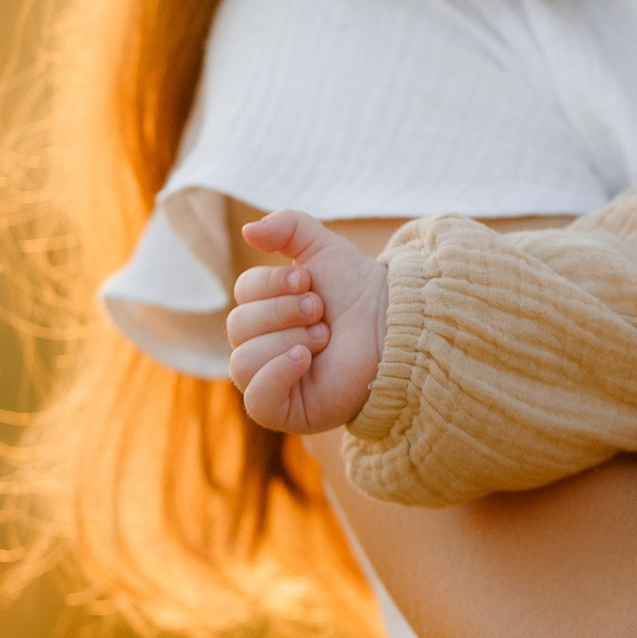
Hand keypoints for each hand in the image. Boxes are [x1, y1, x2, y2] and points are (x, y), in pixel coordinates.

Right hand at [227, 209, 391, 435]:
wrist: (398, 328)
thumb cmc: (360, 294)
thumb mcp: (327, 250)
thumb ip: (289, 227)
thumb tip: (248, 229)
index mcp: (263, 310)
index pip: (244, 291)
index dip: (274, 282)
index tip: (309, 281)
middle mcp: (260, 345)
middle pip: (239, 325)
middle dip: (285, 311)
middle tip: (321, 311)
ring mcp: (270, 379)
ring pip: (243, 360)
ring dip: (288, 340)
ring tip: (324, 337)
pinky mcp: (284, 410)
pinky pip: (256, 400)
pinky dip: (276, 375)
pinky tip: (304, 359)